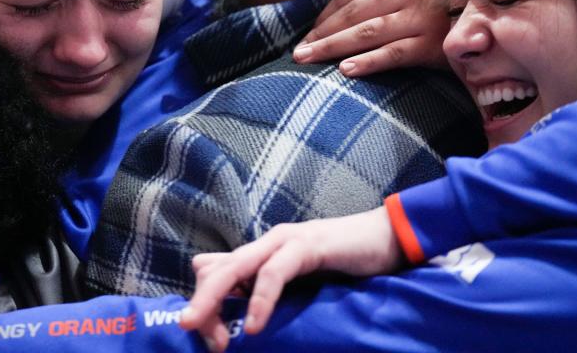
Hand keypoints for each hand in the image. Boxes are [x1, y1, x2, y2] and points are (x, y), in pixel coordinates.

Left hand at [180, 208, 403, 350]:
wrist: (388, 239)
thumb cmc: (347, 264)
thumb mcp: (301, 283)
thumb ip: (269, 287)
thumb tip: (239, 302)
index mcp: (263, 252)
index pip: (217, 272)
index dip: (206, 302)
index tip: (209, 338)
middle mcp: (268, 242)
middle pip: (219, 269)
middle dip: (201, 300)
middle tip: (187, 327)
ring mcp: (286, 241)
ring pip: (238, 267)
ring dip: (218, 299)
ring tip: (212, 334)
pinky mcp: (308, 245)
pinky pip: (275, 272)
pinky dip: (261, 298)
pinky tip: (255, 324)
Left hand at [293, 0, 451, 76]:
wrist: (494, 15)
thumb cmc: (448, 2)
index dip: (325, 14)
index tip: (309, 31)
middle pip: (353, 15)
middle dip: (321, 33)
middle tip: (299, 50)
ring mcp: (420, 19)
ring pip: (366, 33)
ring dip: (332, 47)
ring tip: (308, 58)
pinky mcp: (431, 45)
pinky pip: (393, 54)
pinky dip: (368, 61)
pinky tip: (345, 70)